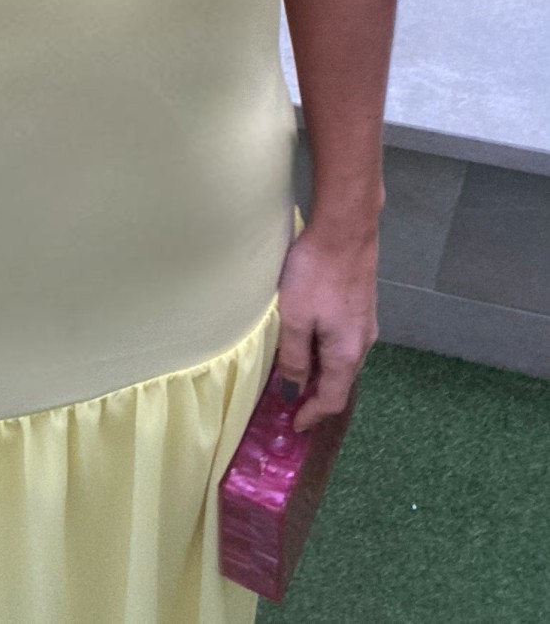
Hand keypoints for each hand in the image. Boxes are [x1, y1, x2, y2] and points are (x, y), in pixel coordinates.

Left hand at [274, 220, 379, 431]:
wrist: (346, 230)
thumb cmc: (315, 275)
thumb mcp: (295, 318)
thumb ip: (294, 357)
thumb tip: (294, 391)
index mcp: (347, 354)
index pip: (332, 399)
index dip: (312, 414)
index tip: (294, 425)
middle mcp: (363, 343)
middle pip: (340, 381)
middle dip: (316, 395)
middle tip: (290, 401)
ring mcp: (365, 323)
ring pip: (342, 360)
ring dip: (320, 371)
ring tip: (295, 372)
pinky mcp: (361, 304)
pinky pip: (343, 341)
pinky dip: (326, 351)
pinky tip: (309, 340)